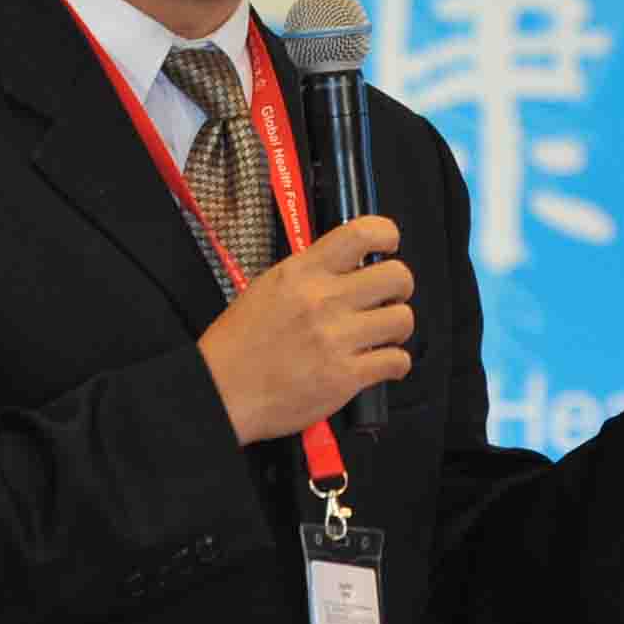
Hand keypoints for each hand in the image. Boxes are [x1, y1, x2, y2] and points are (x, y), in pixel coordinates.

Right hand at [198, 215, 414, 442]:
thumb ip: (311, 272)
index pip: (362, 233)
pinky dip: (395, 363)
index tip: (389, 246)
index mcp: (302, 272)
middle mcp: (324, 300)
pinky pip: (396, 361)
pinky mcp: (345, 377)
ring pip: (403, 320)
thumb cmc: (240, 342)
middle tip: (388, 299)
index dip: (387, 235)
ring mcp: (336, 338)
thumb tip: (351, 264)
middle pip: (397, 276)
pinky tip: (380, 363)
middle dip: (400, 288)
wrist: (220, 391)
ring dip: (397, 328)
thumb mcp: (269, 287)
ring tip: (382, 335)